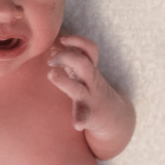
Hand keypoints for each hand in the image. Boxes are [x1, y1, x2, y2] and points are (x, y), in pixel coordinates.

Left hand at [47, 35, 134, 157]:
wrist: (114, 117)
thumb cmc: (92, 90)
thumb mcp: (84, 73)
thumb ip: (69, 60)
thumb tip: (53, 48)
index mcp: (90, 69)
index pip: (90, 49)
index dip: (77, 41)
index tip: (62, 40)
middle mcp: (91, 81)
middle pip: (82, 63)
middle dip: (65, 56)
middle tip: (50, 60)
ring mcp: (90, 97)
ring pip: (77, 88)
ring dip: (63, 80)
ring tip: (51, 74)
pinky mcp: (89, 114)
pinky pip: (83, 115)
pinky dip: (80, 119)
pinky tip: (77, 124)